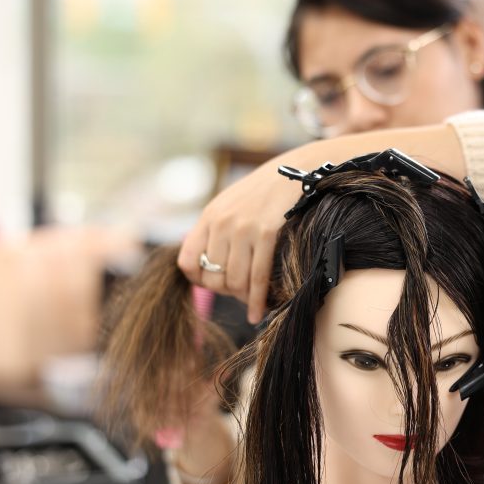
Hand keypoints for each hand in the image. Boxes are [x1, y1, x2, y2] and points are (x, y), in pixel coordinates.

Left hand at [177, 153, 300, 323]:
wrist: (296, 171)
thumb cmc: (265, 193)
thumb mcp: (231, 204)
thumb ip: (217, 230)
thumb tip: (211, 266)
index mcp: (209, 216)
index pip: (187, 262)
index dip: (198, 280)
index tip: (214, 284)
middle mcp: (221, 223)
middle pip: (213, 276)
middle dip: (226, 292)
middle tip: (240, 294)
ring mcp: (243, 228)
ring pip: (235, 280)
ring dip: (243, 298)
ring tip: (251, 303)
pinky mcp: (266, 233)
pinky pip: (258, 277)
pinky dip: (257, 300)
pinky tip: (258, 312)